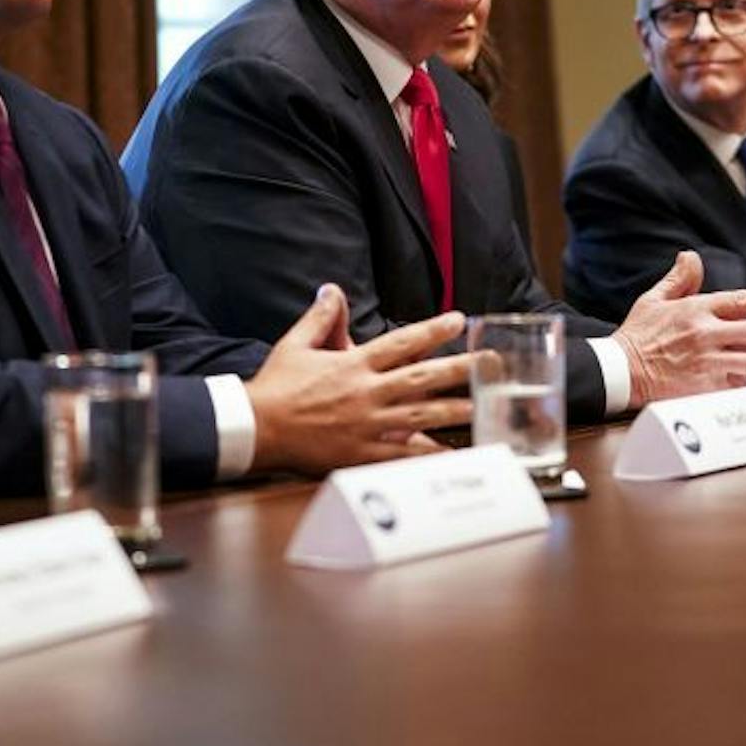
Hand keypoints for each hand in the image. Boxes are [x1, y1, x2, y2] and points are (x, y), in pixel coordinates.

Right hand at [246, 286, 473, 474]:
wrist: (256, 428)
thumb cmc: (275, 387)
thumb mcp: (295, 344)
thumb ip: (320, 317)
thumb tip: (331, 290)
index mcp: (353, 364)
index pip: (402, 342)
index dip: (433, 330)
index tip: (458, 320)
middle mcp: (366, 392)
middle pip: (422, 377)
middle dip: (459, 369)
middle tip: (488, 363)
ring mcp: (367, 424)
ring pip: (420, 415)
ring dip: (454, 409)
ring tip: (481, 405)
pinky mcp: (361, 453)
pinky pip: (401, 454)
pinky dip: (427, 454)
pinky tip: (449, 454)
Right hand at [612, 251, 745, 407]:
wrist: (621, 371)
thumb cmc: (637, 336)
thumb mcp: (654, 300)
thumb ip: (678, 279)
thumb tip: (691, 257)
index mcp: (697, 310)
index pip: (741, 300)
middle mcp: (707, 335)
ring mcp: (708, 362)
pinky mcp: (705, 386)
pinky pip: (736, 386)